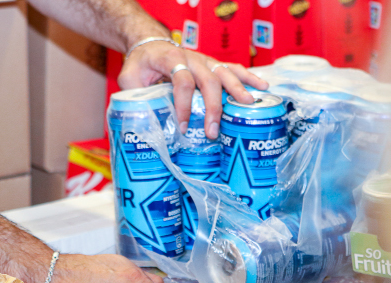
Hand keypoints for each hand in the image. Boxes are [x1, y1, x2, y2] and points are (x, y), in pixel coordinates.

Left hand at [119, 41, 266, 139]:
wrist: (149, 45)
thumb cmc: (140, 64)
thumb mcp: (128, 77)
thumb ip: (134, 95)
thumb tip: (142, 121)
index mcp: (170, 59)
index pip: (181, 82)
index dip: (183, 105)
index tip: (182, 127)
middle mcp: (191, 58)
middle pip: (208, 80)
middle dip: (213, 106)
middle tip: (213, 130)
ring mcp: (204, 60)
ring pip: (224, 73)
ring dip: (237, 90)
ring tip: (248, 105)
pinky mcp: (213, 64)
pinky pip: (233, 69)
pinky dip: (248, 77)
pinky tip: (262, 87)